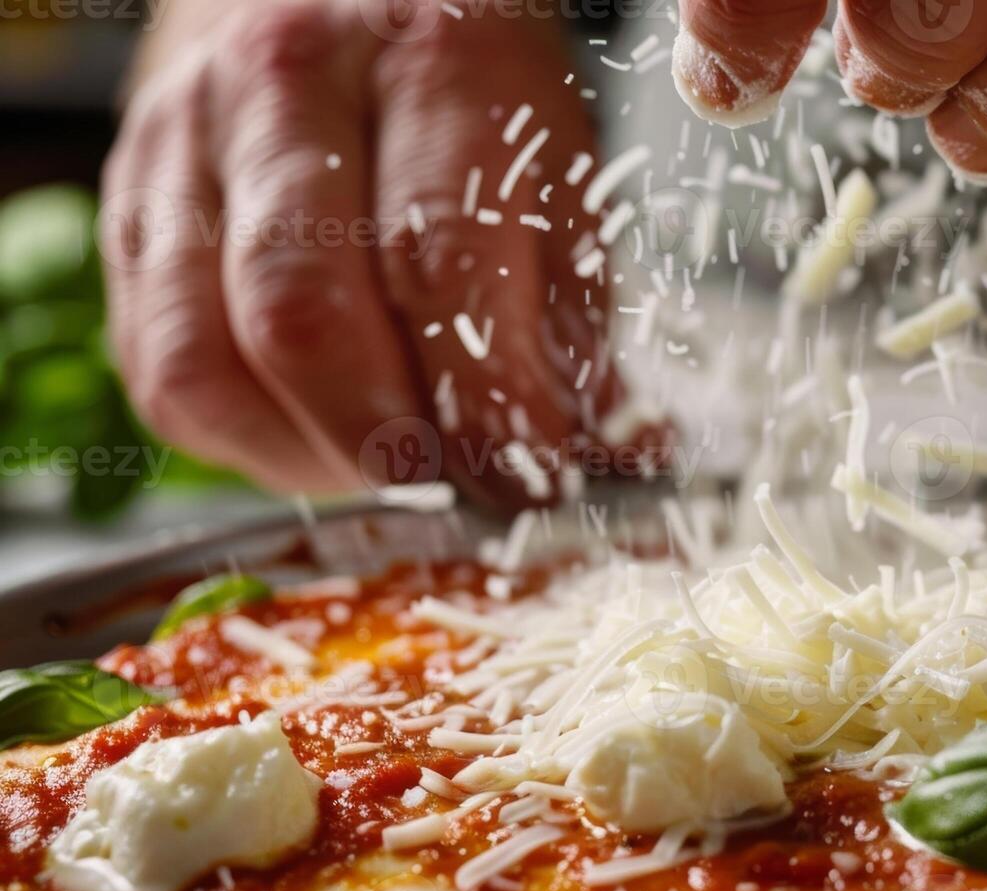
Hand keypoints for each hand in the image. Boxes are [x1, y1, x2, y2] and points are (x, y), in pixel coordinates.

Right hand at [103, 0, 630, 502]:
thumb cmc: (467, 90)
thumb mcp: (558, 169)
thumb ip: (577, 317)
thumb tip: (618, 456)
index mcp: (431, 63)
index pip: (440, 262)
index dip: (485, 403)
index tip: (530, 483)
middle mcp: (287, 86)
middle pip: (301, 319)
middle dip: (385, 446)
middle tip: (452, 492)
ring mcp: (186, 141)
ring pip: (204, 357)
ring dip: (304, 454)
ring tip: (384, 471)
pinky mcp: (129, 202)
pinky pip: (157, 362)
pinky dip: (241, 432)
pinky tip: (312, 432)